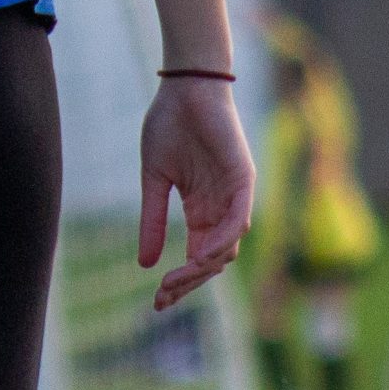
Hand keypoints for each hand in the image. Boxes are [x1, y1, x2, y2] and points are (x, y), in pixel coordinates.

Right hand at [138, 78, 254, 310]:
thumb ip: (153, 220)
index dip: (180, 282)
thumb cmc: (169, 125)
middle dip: (189, 282)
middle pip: (213, 261)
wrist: (184, 87)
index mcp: (200, 210)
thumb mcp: (154, 179)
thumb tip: (144, 264)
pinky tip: (201, 254)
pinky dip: (223, 240)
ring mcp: (235, 196)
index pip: (196, 257)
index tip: (157, 302)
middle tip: (164, 295)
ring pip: (228, 246)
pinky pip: (239, 219)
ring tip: (178, 277)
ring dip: (204, 266)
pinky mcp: (244, 179)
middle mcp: (221, 209)